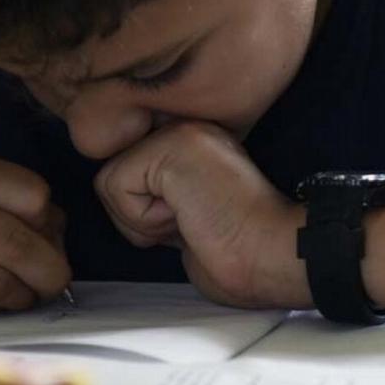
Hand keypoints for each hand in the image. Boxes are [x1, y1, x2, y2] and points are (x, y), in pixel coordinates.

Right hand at [0, 152, 69, 321]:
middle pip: (22, 247)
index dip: (50, 220)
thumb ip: (4, 197)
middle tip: (54, 279)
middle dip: (51, 271)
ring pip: (2, 287)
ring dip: (22, 296)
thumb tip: (59, 234)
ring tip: (18, 291)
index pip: (33, 196)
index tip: (46, 231)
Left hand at [94, 121, 309, 308]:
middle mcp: (186, 129)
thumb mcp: (190, 217)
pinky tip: (188, 216)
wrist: (277, 255)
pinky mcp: (170, 146)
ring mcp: (179, 132)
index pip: (130, 175)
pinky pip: (115, 186)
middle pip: (114, 176)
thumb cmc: (244, 253)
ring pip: (108, 181)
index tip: (193, 226)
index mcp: (194, 145)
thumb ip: (161, 200)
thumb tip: (128, 203)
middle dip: (138, 217)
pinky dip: (143, 218)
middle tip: (191, 223)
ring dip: (142, 220)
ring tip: (192, 219)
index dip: (146, 215)